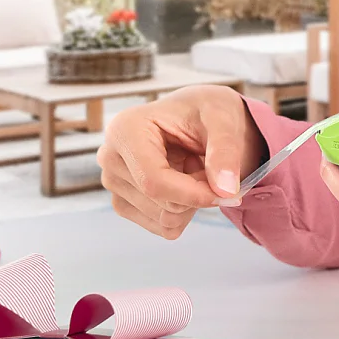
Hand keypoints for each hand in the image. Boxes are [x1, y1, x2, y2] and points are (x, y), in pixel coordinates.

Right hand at [98, 85, 267, 240]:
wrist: (201, 118)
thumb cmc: (207, 111)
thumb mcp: (224, 118)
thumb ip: (225, 151)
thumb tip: (226, 190)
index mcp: (125, 129)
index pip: (153, 182)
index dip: (193, 194)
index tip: (227, 192)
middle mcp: (110, 157)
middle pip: (160, 203)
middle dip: (197, 193)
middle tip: (208, 164)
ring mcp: (114, 183)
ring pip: (164, 219)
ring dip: (192, 202)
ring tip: (195, 168)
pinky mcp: (124, 203)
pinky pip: (164, 227)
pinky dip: (185, 211)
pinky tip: (185, 182)